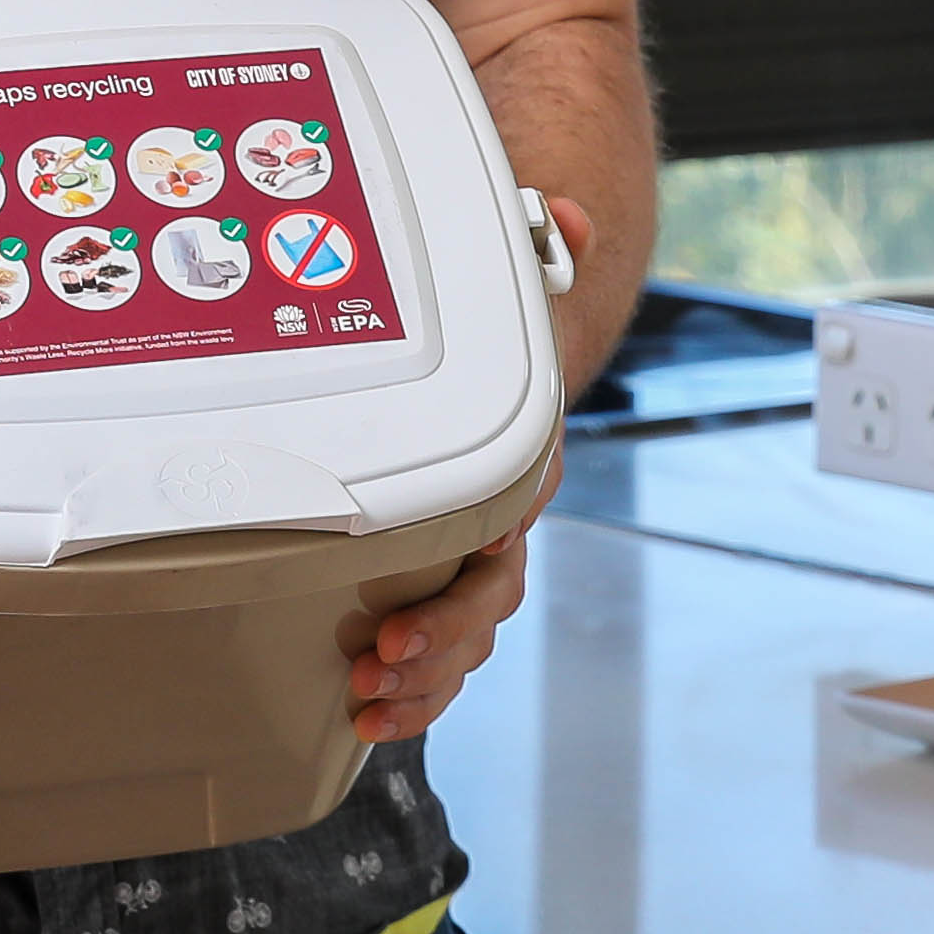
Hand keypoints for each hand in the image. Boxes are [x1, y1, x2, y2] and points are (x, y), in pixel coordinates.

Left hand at [340, 200, 587, 743]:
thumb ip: (543, 254)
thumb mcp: (522, 288)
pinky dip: (409, 690)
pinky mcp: (428, 586)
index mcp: (523, 458)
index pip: (518, 510)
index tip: (453, 565)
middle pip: (490, 595)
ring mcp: (467, 560)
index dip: (484, 550)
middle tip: (384, 649)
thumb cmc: (506, 337)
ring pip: (466, 637)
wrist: (503, 370)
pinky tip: (367, 714)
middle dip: (441, 633)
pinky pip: (432, 652)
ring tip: (373, 697)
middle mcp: (505, 519)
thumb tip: (566, 219)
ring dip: (424, 678)